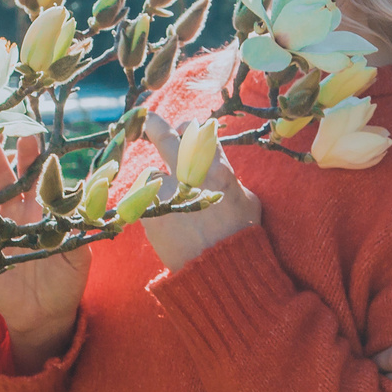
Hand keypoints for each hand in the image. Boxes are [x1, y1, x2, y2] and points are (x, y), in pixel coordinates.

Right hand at [0, 134, 89, 368]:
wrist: (45, 314)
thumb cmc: (66, 280)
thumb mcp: (78, 257)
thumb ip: (76, 233)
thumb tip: (83, 212)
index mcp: (40, 207)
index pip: (35, 172)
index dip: (30, 152)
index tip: (28, 132)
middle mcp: (15, 211)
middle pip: (3, 175)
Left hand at [138, 112, 262, 272]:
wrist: (220, 272)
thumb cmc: (241, 237)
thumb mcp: (247, 201)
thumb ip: (229, 181)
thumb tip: (218, 173)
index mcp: (218, 171)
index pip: (201, 134)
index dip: (190, 127)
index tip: (184, 126)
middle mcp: (190, 177)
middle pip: (168, 139)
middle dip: (155, 126)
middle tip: (148, 120)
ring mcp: (167, 195)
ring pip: (152, 174)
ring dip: (156, 180)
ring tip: (165, 195)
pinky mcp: (150, 214)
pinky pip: (143, 200)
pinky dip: (149, 204)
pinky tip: (160, 216)